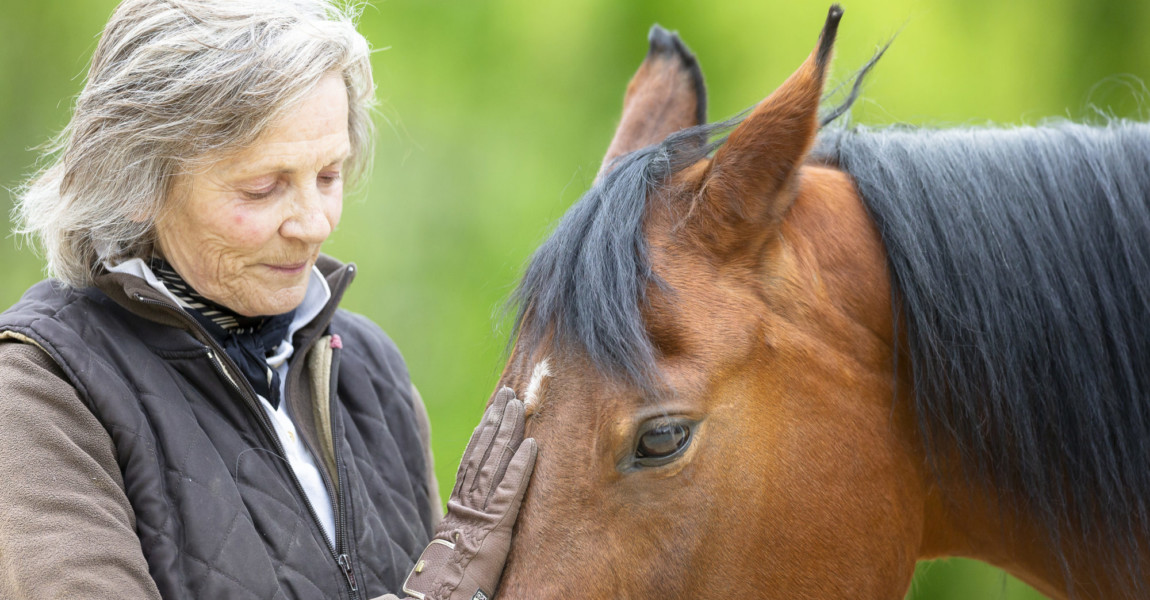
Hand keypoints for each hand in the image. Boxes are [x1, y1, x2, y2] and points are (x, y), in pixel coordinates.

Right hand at [402, 387, 536, 599]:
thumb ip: (461, 527)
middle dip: (497, 421)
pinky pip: (510, 492)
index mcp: (456, 507)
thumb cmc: (443, 582)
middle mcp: (466, 503)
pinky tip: (532, 446)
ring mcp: (480, 513)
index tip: (493, 410)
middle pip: (483, 453)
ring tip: (519, 407)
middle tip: (509, 394)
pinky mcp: (495, 528)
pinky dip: (520, 467)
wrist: (436, 598)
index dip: (484, 433)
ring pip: (495, 463)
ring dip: (508, 432)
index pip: (471, 460)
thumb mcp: (452, 546)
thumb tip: (471, 517)